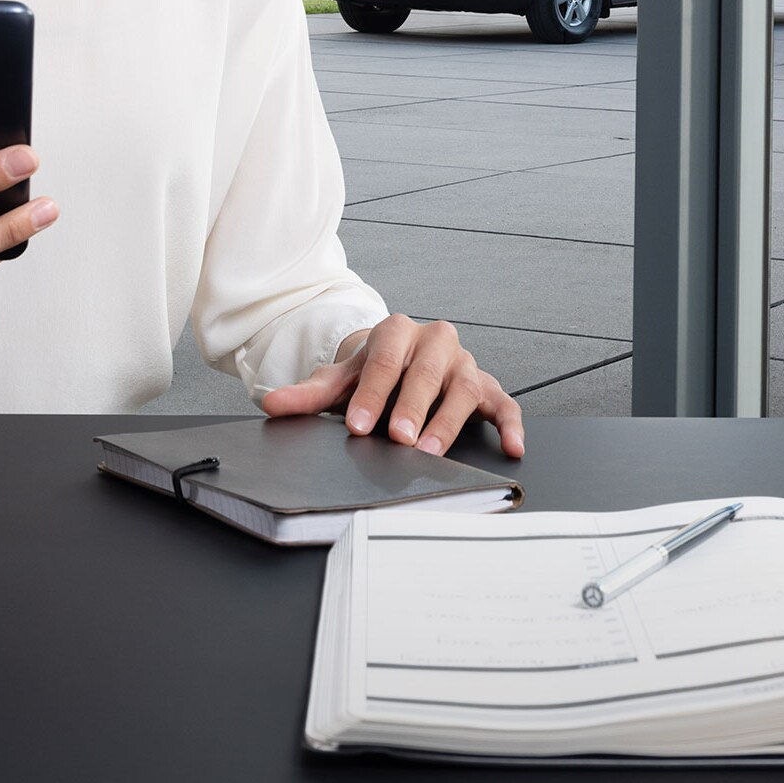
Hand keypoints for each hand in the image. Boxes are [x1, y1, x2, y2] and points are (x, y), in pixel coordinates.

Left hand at [257, 313, 524, 457]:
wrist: (400, 363)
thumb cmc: (373, 374)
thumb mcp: (340, 380)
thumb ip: (309, 394)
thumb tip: (272, 404)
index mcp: (396, 331)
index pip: (384, 362)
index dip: (371, 395)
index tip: (359, 426)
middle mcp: (435, 341)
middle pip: (424, 373)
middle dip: (411, 407)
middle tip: (399, 438)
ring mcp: (464, 362)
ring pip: (464, 388)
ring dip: (449, 422)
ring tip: (432, 451)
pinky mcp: (489, 385)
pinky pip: (505, 403)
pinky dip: (511, 424)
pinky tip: (511, 446)